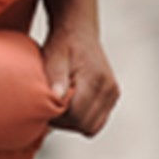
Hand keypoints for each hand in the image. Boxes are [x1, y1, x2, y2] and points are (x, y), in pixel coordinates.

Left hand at [42, 20, 118, 136]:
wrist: (78, 31)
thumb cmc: (63, 43)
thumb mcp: (54, 56)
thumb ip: (56, 76)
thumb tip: (57, 97)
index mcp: (96, 79)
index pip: (77, 115)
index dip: (58, 117)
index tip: (45, 108)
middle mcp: (109, 89)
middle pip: (86, 124)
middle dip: (65, 122)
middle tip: (50, 109)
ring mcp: (113, 94)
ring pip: (92, 127)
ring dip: (74, 123)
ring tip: (60, 106)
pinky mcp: (112, 97)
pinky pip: (97, 120)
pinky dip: (83, 119)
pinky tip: (70, 105)